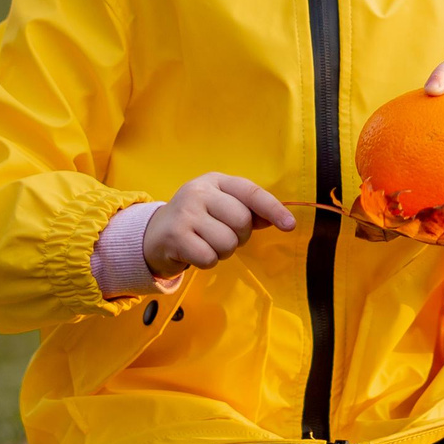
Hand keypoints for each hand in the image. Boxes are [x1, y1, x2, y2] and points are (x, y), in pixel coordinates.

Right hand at [141, 172, 296, 276]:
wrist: (153, 235)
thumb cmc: (196, 221)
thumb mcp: (220, 208)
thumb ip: (248, 212)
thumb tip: (281, 220)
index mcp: (215, 181)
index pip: (250, 192)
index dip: (273, 209)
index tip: (290, 225)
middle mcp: (199, 191)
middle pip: (242, 221)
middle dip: (239, 237)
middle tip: (221, 236)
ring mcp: (185, 213)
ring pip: (227, 242)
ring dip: (222, 251)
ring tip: (206, 244)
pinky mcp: (175, 236)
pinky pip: (210, 257)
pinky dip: (207, 261)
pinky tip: (194, 252)